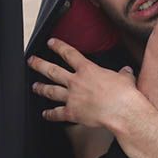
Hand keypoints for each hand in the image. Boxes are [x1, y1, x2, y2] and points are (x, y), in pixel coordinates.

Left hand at [30, 39, 145, 129]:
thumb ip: (123, 74)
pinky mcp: (72, 113)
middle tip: (32, 61)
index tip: (51, 43)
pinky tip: (45, 114)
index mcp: (88, 70)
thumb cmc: (124, 95)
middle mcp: (76, 82)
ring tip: (35, 86)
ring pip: (51, 90)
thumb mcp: (125, 78)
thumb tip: (126, 71)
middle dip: (40, 64)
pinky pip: (57, 113)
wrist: (122, 111)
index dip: (58, 46)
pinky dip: (50, 114)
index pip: (69, 54)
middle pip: (52, 70)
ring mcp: (72, 97)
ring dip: (41, 88)